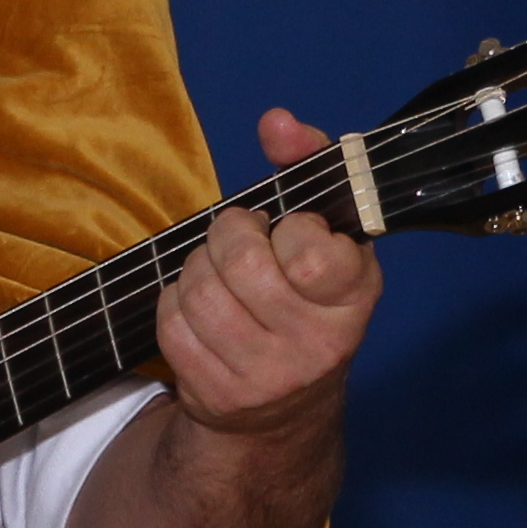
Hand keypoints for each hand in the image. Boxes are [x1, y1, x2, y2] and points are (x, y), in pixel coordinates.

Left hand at [157, 110, 382, 439]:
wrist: (283, 406)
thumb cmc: (303, 296)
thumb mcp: (324, 234)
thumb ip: (305, 167)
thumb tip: (276, 121)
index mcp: (355, 298)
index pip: (309, 254)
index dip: (289, 230)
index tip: (292, 231)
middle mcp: (318, 344)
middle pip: (240, 264)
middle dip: (227, 235)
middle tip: (236, 237)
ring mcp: (267, 375)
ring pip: (198, 291)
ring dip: (195, 267)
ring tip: (216, 270)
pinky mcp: (218, 395)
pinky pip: (171, 324)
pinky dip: (173, 302)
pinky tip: (196, 305)